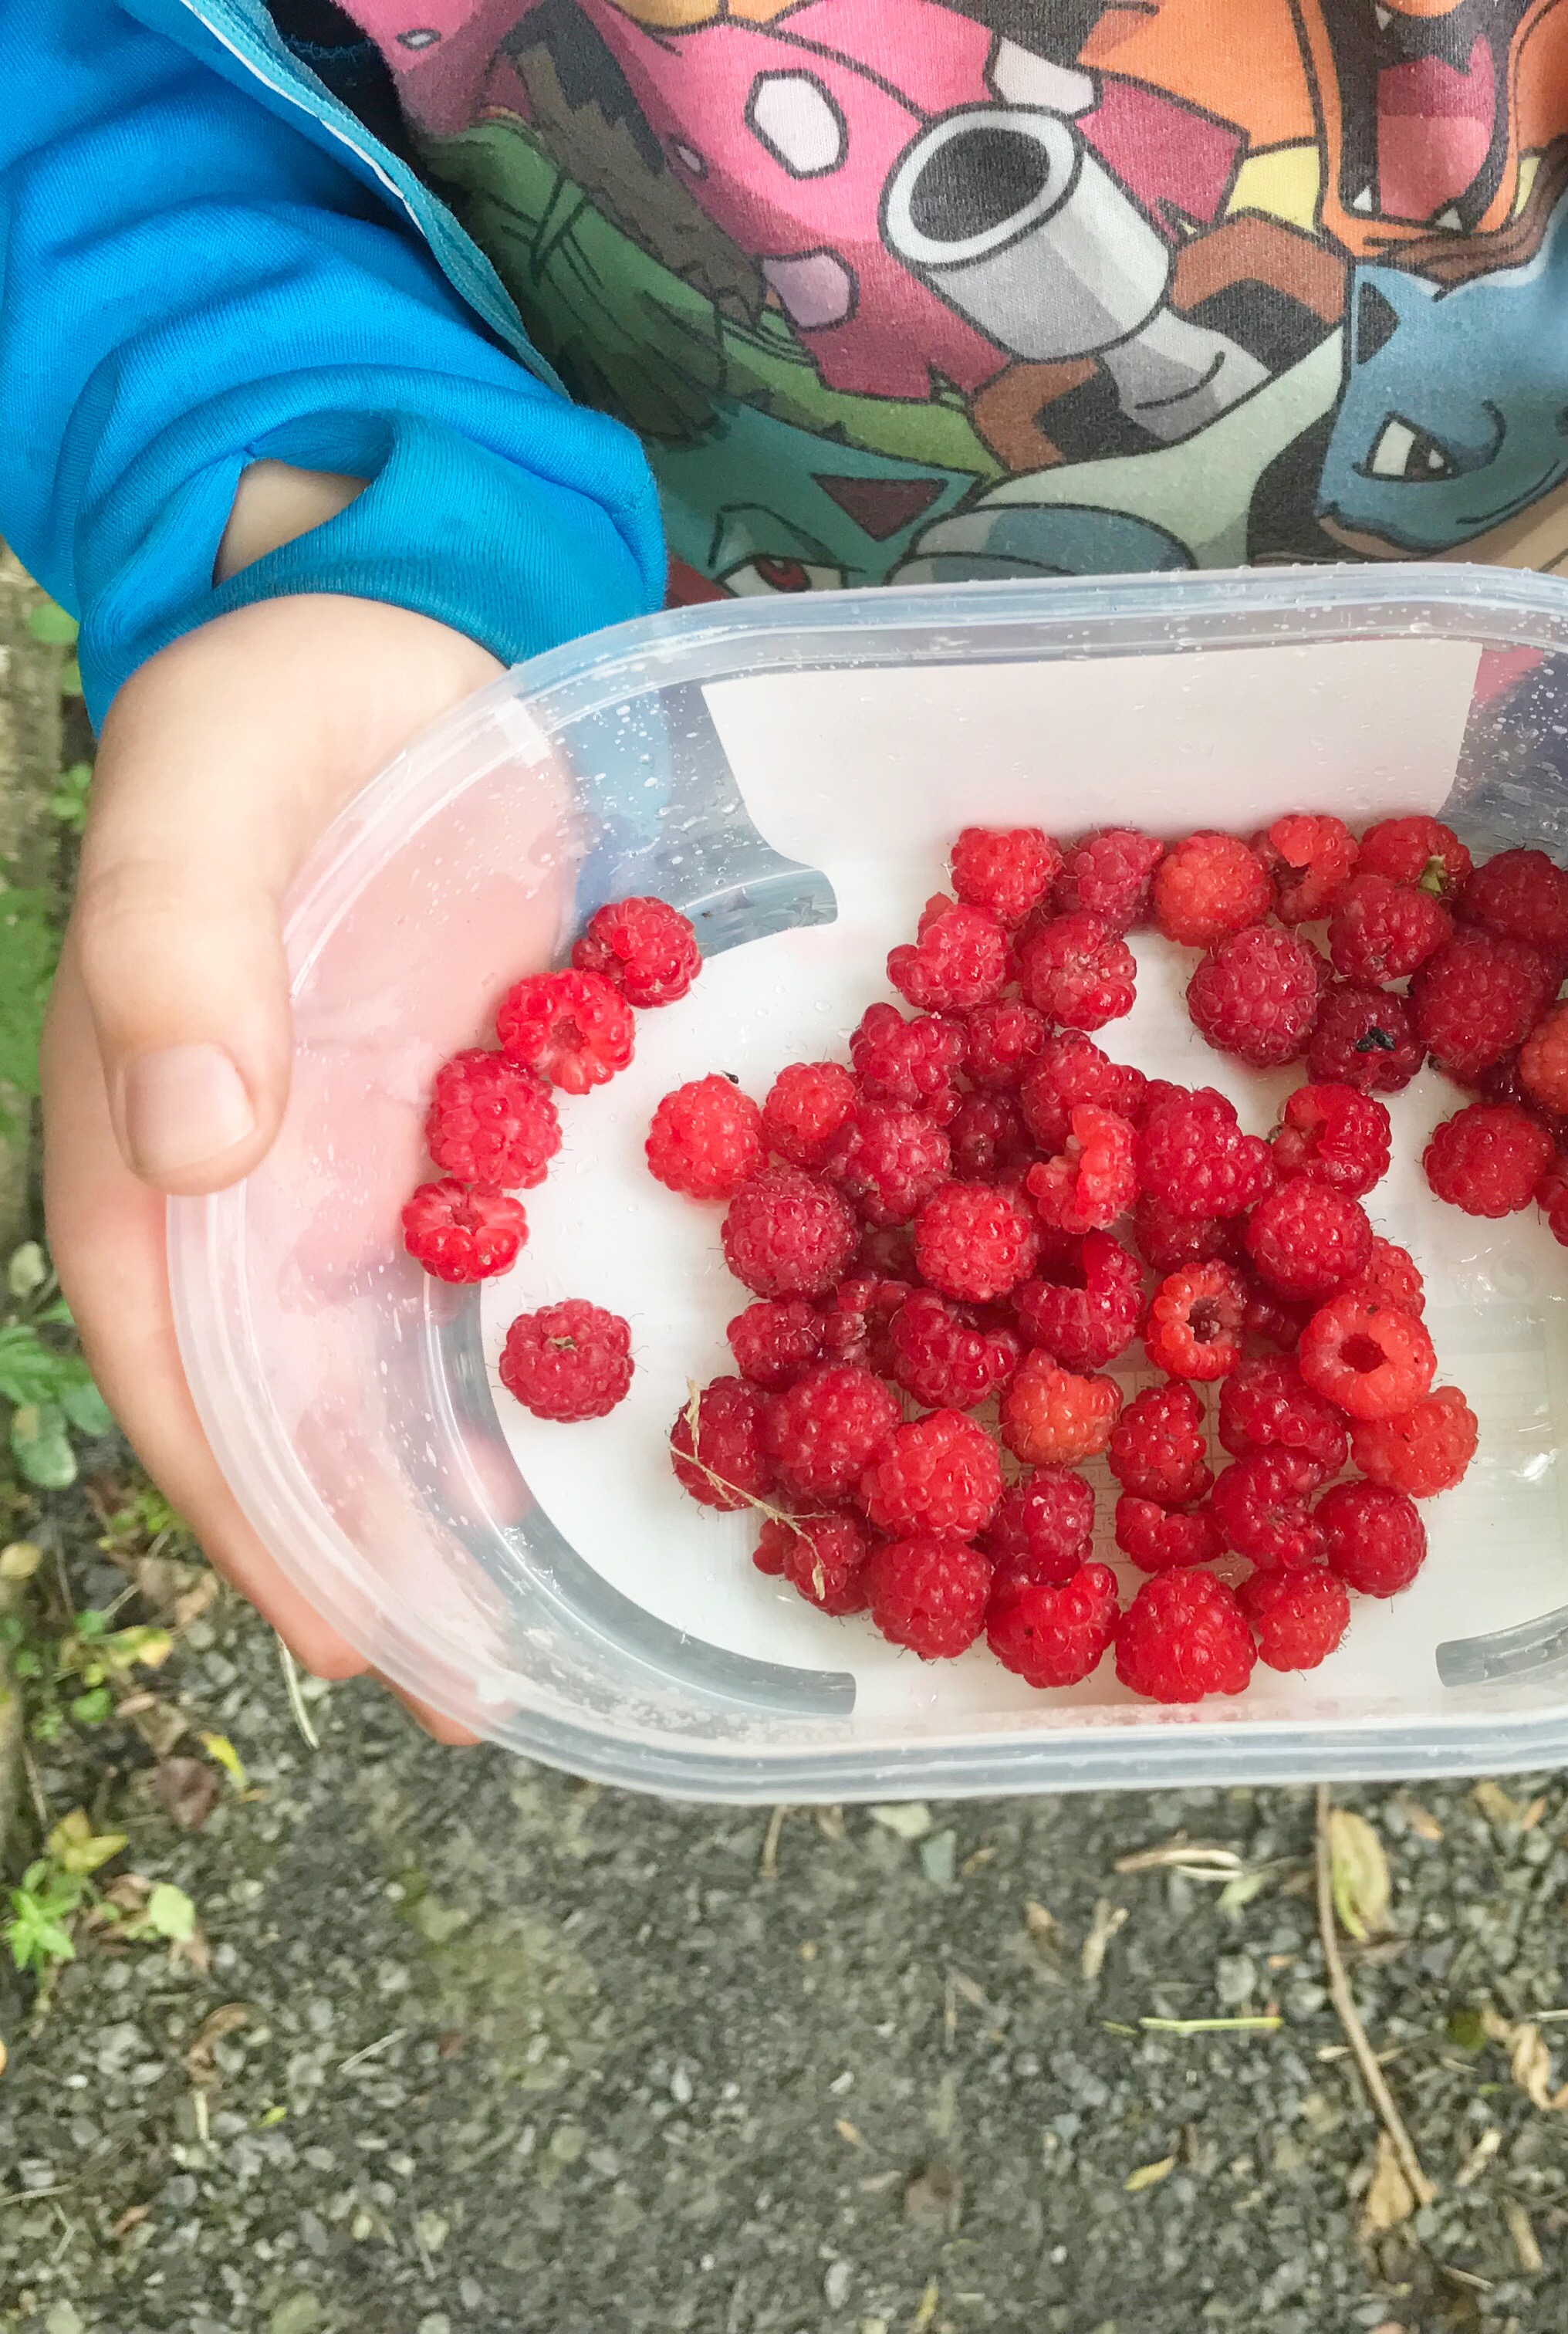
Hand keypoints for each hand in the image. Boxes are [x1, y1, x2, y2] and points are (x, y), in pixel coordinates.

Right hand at [43, 591, 500, 1739]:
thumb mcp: (206, 793)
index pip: (179, 1361)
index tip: (343, 1635)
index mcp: (158, 1130)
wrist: (404, 631)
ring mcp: (382, 1146)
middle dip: (371, 1543)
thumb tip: (194, 1148)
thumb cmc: (275, 705)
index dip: (252, 1504)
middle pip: (295, 1395)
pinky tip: (614, 1407)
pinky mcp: (482, 1106)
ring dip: (458, 1476)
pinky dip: (543, 1337)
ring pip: (399, 1347)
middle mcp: (267, 1171)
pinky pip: (506, 1248)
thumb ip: (173, 952)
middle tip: (473, 1688)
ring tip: (547, 1608)